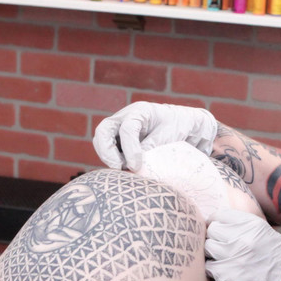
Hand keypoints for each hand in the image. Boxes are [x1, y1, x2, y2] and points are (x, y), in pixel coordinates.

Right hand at [92, 102, 218, 171]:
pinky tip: (124, 169)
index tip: (136, 166)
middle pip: (103, 131)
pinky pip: (107, 150)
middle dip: (107, 151)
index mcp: (140, 111)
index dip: (130, 148)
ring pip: (101, 141)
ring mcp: (119, 128)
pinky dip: (112, 160)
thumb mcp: (168, 136)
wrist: (179, 125)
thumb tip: (135, 163)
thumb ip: (151, 148)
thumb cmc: (176, 127)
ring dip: (108, 157)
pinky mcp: (118, 140)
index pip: (127, 128)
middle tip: (118, 168)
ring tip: (123, 169)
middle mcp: (124, 117)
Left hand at [204, 209, 280, 280]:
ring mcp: (234, 256)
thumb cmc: (280, 259)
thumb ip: (243, 227)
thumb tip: (219, 223)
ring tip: (224, 259)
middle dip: (214, 238)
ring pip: (208, 248)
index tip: (218, 229)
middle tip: (221, 246)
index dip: (217, 223)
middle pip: (212, 231)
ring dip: (213, 254)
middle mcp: (242, 237)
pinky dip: (215, 270)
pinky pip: (210, 267)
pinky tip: (226, 272)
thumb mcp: (266, 233)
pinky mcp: (228, 275)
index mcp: (252, 224)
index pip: (221, 215)